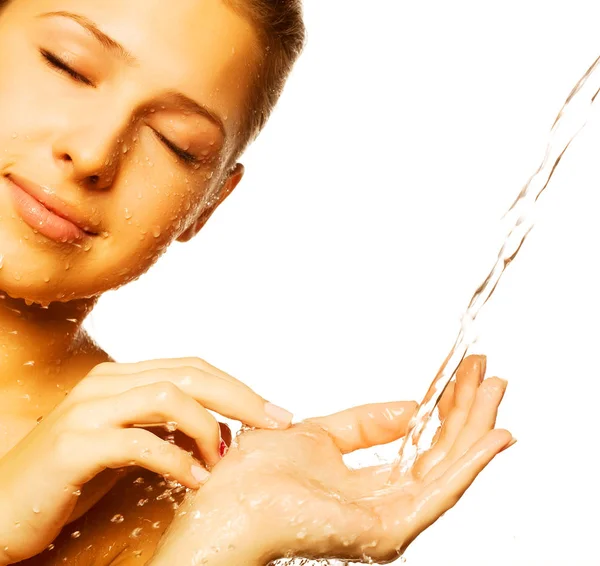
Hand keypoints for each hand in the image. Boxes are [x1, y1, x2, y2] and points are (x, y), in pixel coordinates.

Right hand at [0, 357, 291, 564]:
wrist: (0, 508)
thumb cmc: (72, 477)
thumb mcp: (129, 445)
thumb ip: (169, 430)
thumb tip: (225, 432)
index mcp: (121, 377)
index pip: (192, 368)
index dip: (238, 387)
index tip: (275, 411)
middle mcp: (105, 383)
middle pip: (189, 374)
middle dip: (241, 396)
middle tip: (278, 421)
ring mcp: (87, 410)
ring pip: (168, 396)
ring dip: (208, 428)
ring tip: (224, 461)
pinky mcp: (73, 446)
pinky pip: (139, 442)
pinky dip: (177, 459)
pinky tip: (197, 479)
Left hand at [153, 355, 512, 564]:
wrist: (225, 503)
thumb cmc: (254, 476)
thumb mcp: (317, 434)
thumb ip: (366, 424)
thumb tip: (412, 408)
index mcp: (365, 488)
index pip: (418, 448)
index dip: (441, 411)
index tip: (459, 376)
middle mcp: (382, 506)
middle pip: (438, 456)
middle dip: (466, 413)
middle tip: (488, 375)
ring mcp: (387, 521)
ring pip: (447, 470)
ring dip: (475, 429)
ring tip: (496, 391)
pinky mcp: (388, 531)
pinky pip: (439, 491)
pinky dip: (470, 462)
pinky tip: (492, 435)